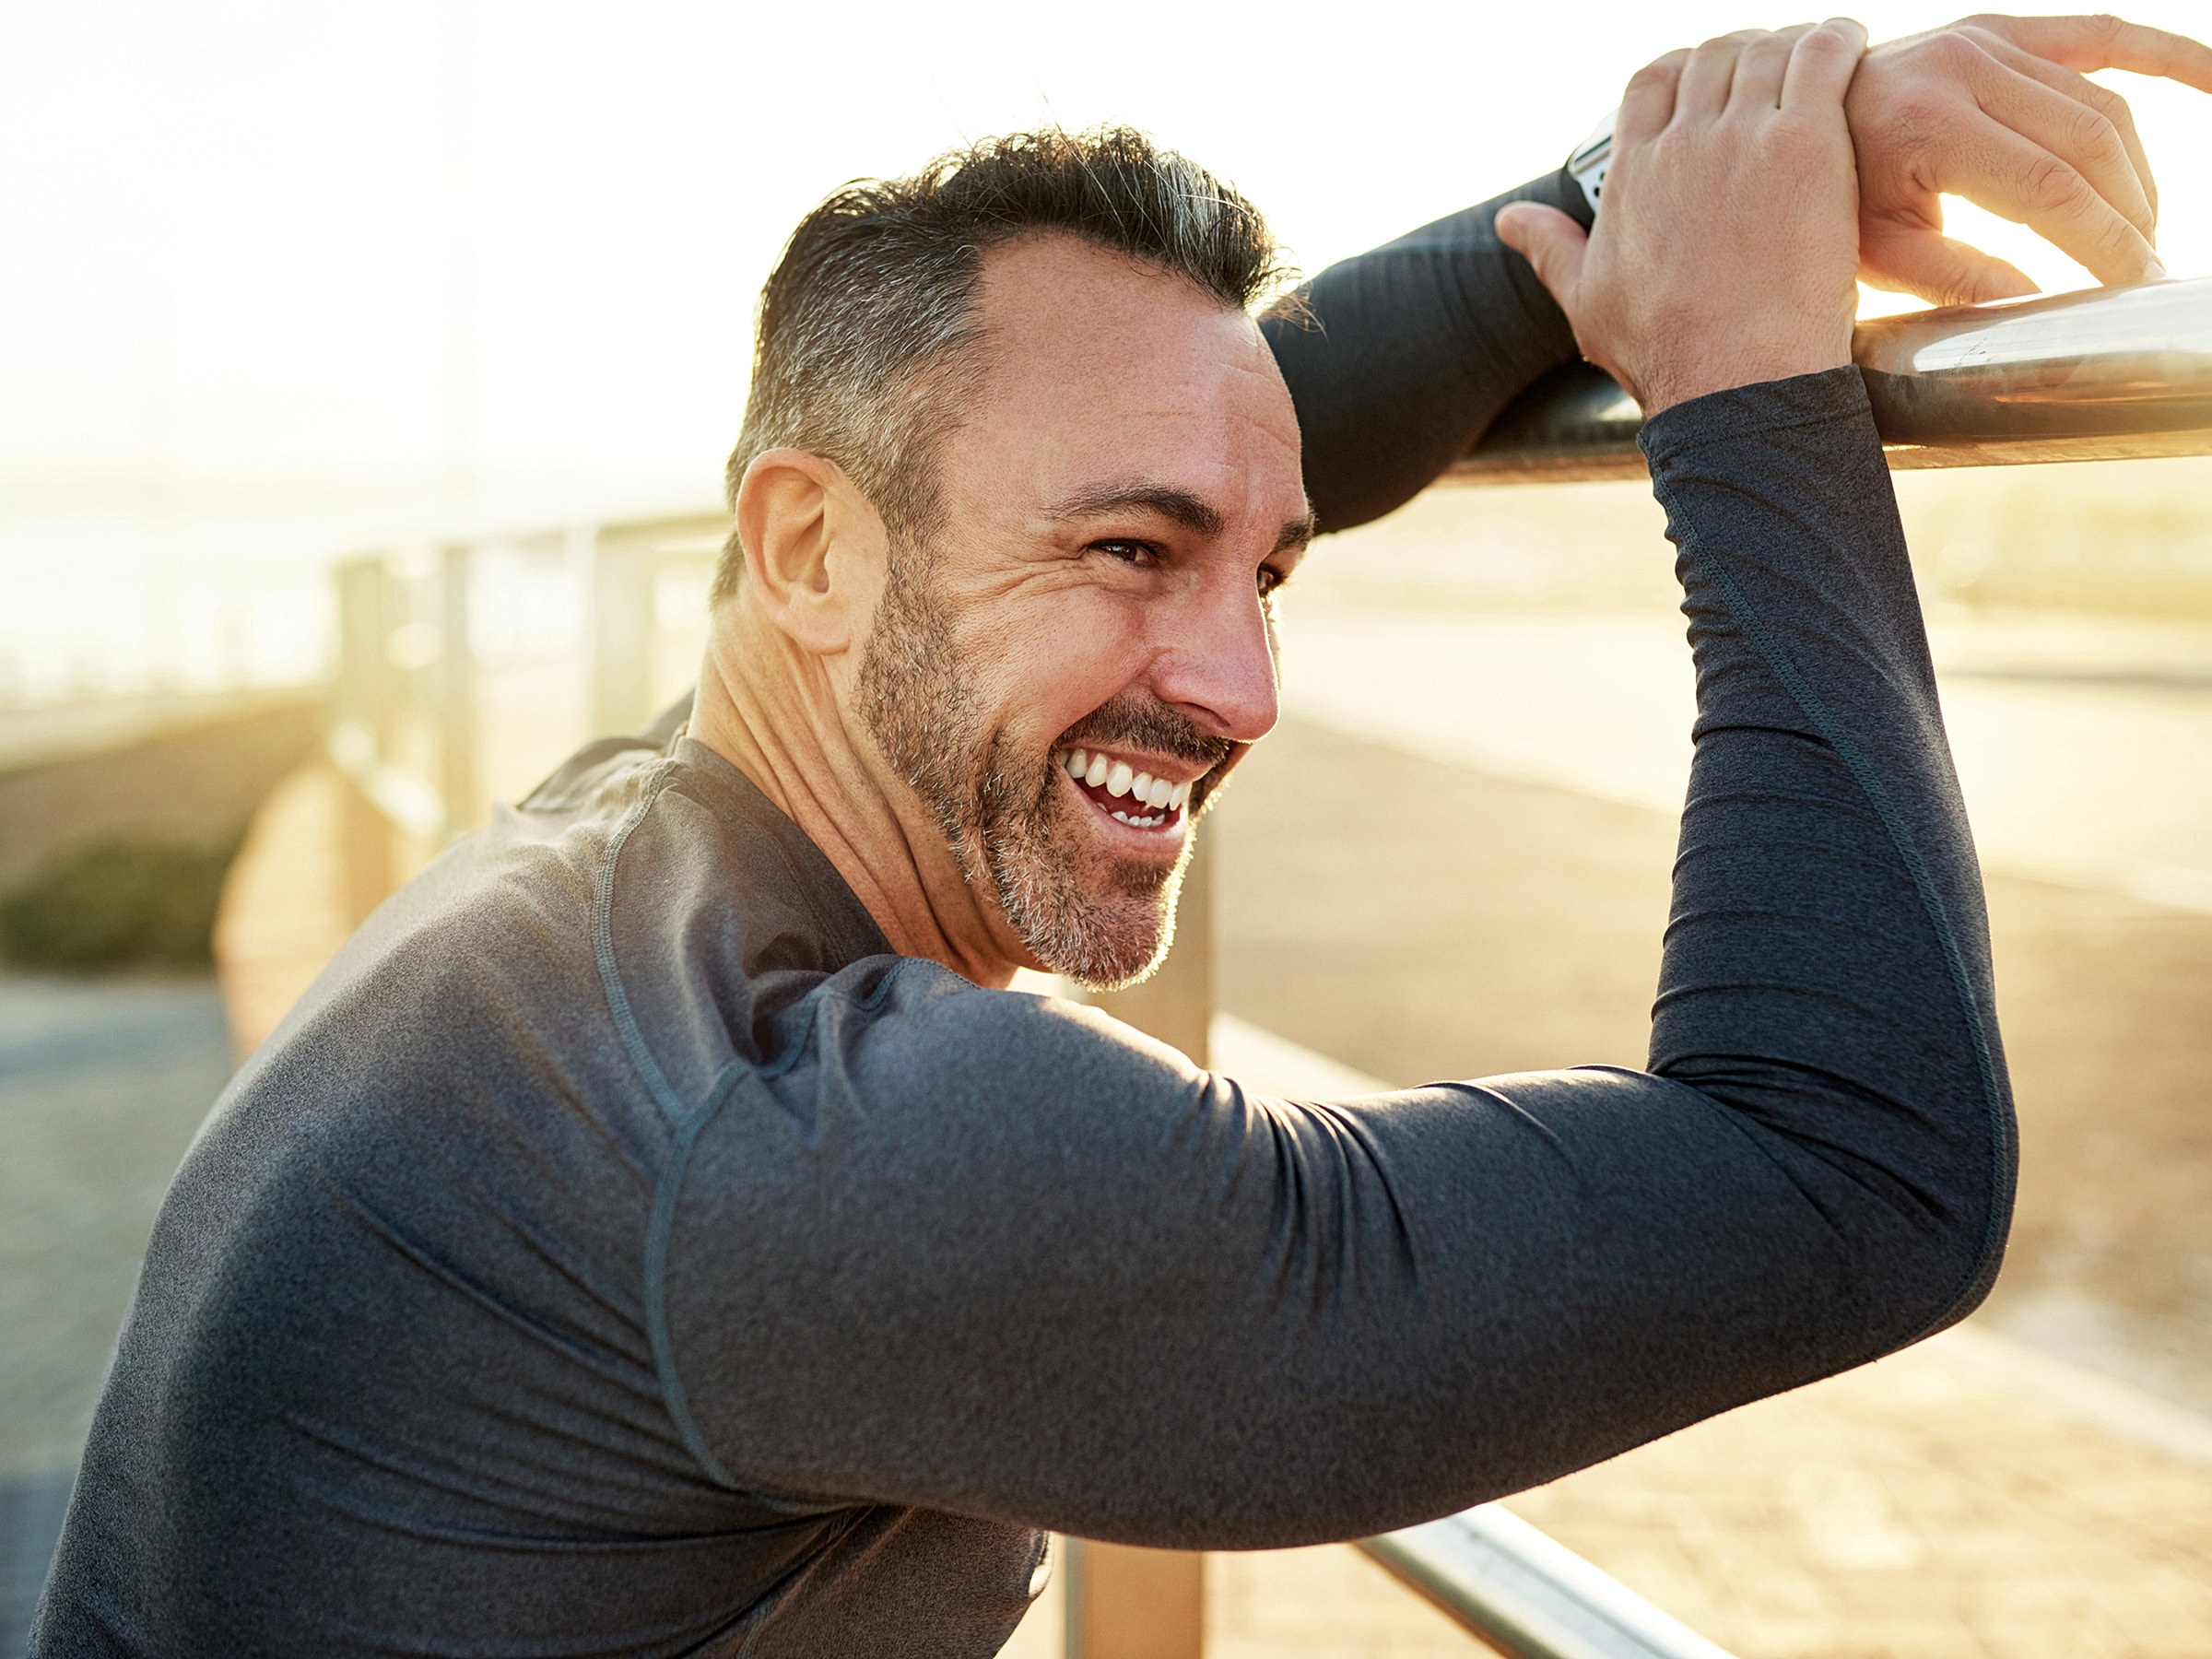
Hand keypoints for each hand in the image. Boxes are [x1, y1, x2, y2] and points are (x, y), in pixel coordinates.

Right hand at [1495, 24, 1865, 416]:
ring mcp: (1743, 138)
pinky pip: (1823, 55)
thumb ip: (1550, 248)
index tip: (1710, 84)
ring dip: (1793, 46)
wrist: (1735, 380)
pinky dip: (1838, 39)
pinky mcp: (1805, 143)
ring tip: (1818, 62)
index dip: (1684, 69)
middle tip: (1774, 75)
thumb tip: (1510, 222)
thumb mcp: (1587, 300)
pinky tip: (1849, 44)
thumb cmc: (1665, 353)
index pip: (1652, 80)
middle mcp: (1681, 144)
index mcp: (1632, 173)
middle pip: (1712, 56)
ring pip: (1767, 48)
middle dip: (1743, 54)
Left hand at [1849, 13, 2211, 303]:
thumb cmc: (1828, 197)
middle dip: (2128, 214)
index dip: (2104, 240)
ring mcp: (1987, 40)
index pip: (2049, 189)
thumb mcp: (1875, 249)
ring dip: (2136, 172)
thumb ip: (1955, 276)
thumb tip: (2038, 304)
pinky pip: (2102, 35)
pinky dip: (2166, 55)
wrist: (1794, 118)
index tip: (2136, 283)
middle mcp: (1964, 68)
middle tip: (2141, 269)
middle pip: (2088, 145)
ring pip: (2101, 103)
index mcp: (1929, 124)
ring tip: (2139, 231)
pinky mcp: (2002, 29)